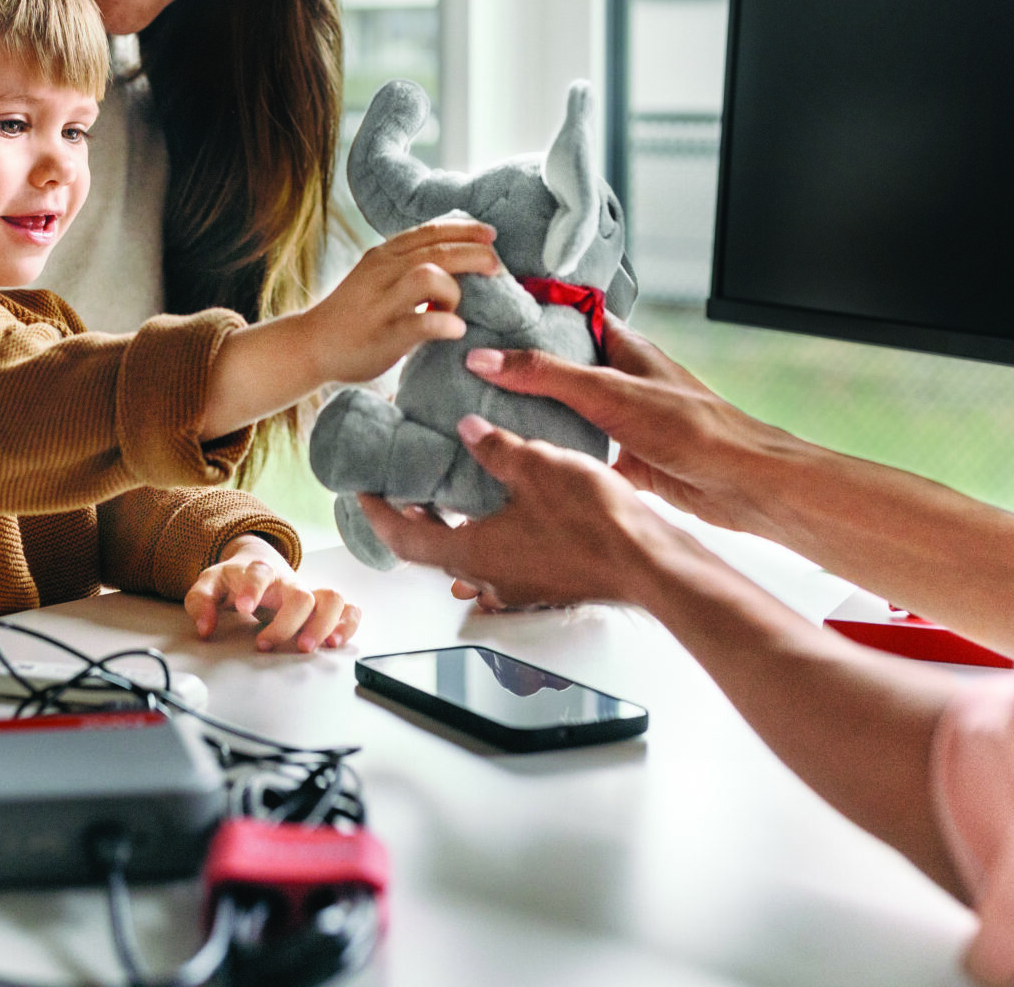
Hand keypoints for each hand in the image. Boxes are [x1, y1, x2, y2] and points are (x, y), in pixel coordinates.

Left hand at [184, 535, 361, 652]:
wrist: (258, 562)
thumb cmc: (234, 579)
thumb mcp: (209, 584)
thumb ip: (201, 602)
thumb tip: (205, 628)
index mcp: (258, 571)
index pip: (259, 573)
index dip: (253, 589)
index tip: (244, 609)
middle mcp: (288, 581)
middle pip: (300, 594)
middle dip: (288, 623)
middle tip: (266, 644)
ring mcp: (309, 591)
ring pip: (332, 598)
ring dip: (325, 624)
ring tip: (307, 647)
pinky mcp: (322, 605)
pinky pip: (349, 608)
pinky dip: (348, 624)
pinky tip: (336, 642)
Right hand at [201, 219, 497, 436]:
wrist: (309, 345)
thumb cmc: (353, 314)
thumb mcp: (377, 277)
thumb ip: (408, 264)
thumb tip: (455, 254)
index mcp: (384, 255)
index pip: (430, 230)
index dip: (465, 229)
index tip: (491, 234)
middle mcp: (382, 271)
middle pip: (438, 249)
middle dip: (475, 254)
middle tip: (496, 268)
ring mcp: (382, 303)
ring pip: (430, 275)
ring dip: (455, 289)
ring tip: (458, 307)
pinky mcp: (384, 335)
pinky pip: (422, 323)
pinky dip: (446, 324)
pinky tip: (455, 330)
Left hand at [358, 415, 695, 611]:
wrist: (651, 564)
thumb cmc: (595, 523)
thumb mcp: (536, 466)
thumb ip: (494, 447)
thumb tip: (467, 431)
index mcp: (473, 552)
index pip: (403, 540)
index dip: (377, 515)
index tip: (362, 494)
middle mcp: (489, 576)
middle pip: (433, 550)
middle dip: (413, 517)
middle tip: (403, 486)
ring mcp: (520, 583)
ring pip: (469, 554)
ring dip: (453, 524)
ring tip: (451, 488)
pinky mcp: (547, 580)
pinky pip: (503, 555)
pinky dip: (488, 529)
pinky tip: (507, 503)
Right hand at [461, 318, 799, 535]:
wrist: (742, 485)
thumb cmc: (693, 428)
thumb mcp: (609, 392)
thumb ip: (547, 375)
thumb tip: (485, 358)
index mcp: (625, 348)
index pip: (571, 314)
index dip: (533, 309)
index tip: (489, 308)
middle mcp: (623, 380)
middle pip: (563, 366)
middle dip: (522, 367)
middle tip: (471, 365)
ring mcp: (625, 421)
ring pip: (569, 413)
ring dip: (536, 415)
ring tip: (483, 411)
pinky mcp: (628, 461)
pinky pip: (582, 456)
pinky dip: (557, 460)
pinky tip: (525, 465)